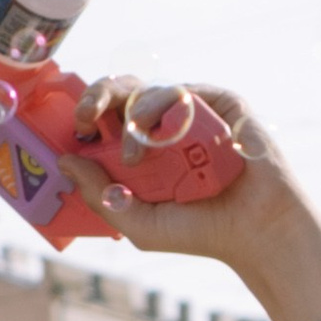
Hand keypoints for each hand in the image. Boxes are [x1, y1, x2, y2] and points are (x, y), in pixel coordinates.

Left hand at [56, 78, 320, 301]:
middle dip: (97, 96)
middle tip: (86, 118)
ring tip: (134, 157)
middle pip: (120, 91)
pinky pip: (180, 91)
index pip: (105, 118)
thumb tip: (64, 161)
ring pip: (146, 89)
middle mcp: (164, 127)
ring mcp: (191, 113)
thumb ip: (100, 195)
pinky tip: (164, 141)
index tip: (74, 131)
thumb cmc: (200, 231)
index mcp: (141, 150)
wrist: (256, 230)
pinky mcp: (218, 102)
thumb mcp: (138, 223)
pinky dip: (164, 111)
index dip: (86, 115)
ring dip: (132, 118)